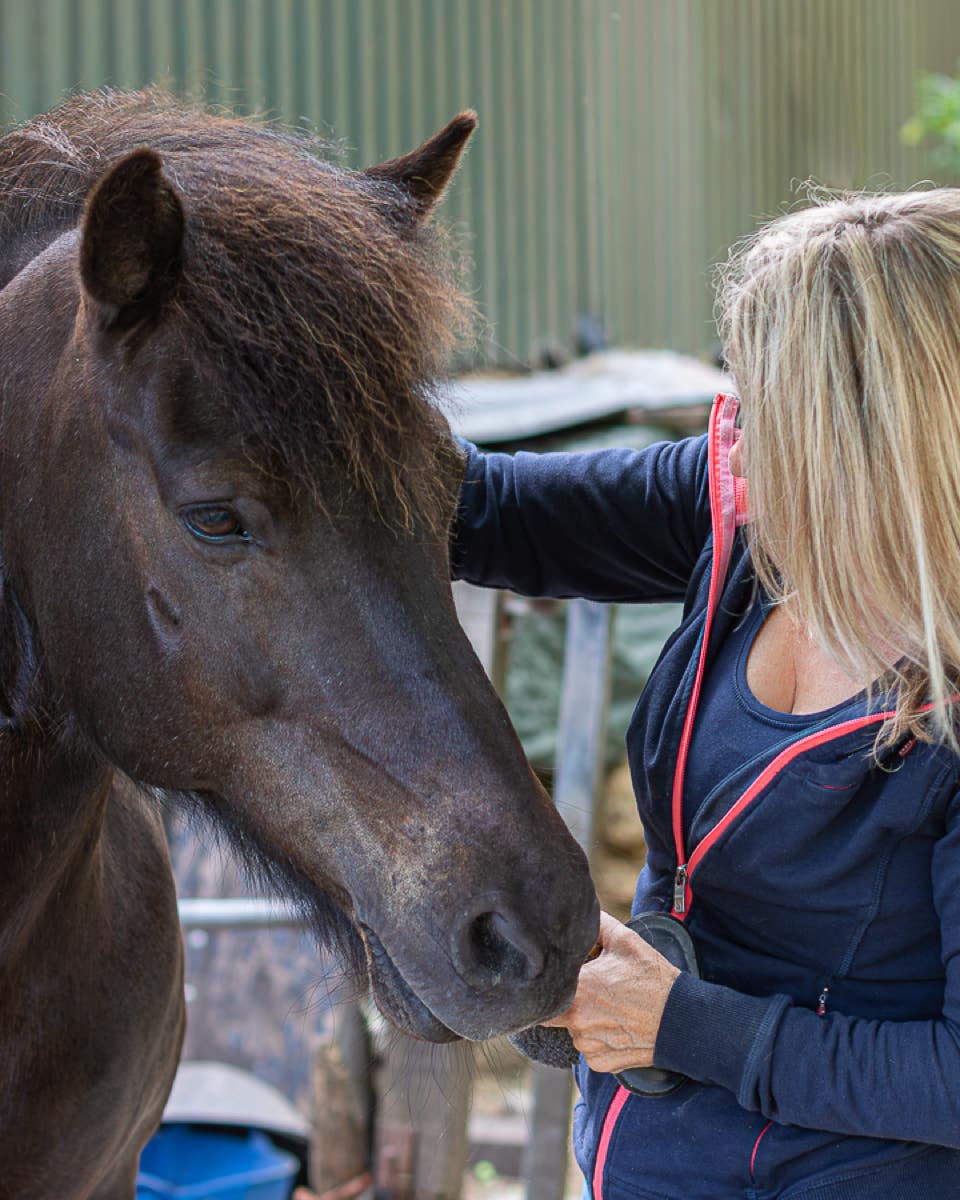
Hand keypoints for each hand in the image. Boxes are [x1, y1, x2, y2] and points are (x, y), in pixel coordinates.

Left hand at [541, 911, 679, 1072]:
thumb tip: (580, 913)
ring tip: (610, 1008)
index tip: (562, 978)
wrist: (681, 1021)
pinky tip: (616, 1026)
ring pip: (573, 1029)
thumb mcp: (626, 942)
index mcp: (578, 989)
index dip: (549, 982)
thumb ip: (597, 924)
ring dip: (584, 1020)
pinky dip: (597, 1039)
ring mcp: (588, 1044)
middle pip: (553, 1011)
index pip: (543, 988)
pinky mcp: (600, 1062)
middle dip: (566, 1001)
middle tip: (591, 991)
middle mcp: (577, 1021)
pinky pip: (588, 1049)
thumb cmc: (654, 980)